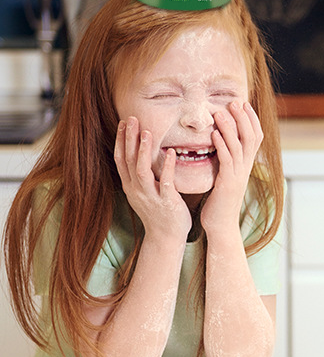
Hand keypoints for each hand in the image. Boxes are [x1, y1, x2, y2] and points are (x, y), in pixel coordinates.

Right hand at [114, 117, 191, 238]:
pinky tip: (171, 152)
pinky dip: (167, 166)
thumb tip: (140, 155)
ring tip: (147, 131)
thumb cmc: (159, 212)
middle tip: (131, 119)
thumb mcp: (145, 192)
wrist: (166, 238)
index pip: (120, 159)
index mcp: (130, 186)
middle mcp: (136, 190)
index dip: (120, 140)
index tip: (123, 122)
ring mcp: (150, 196)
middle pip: (127, 161)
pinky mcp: (166, 202)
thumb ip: (142, 175)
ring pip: (141, 170)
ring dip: (142, 150)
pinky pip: (165, 182)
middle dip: (128, 139)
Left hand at [201, 101, 263, 232]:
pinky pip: (226, 159)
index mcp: (246, 165)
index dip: (251, 119)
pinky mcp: (227, 183)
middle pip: (251, 137)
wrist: (220, 224)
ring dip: (230, 127)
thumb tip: (223, 143)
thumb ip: (227, 160)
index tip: (243, 103)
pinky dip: (221, 144)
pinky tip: (214, 133)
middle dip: (243, 118)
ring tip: (221, 112)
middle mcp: (246, 167)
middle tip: (235, 102)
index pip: (256, 137)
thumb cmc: (220, 200)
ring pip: (239, 145)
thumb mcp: (226, 176)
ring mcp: (238, 175)